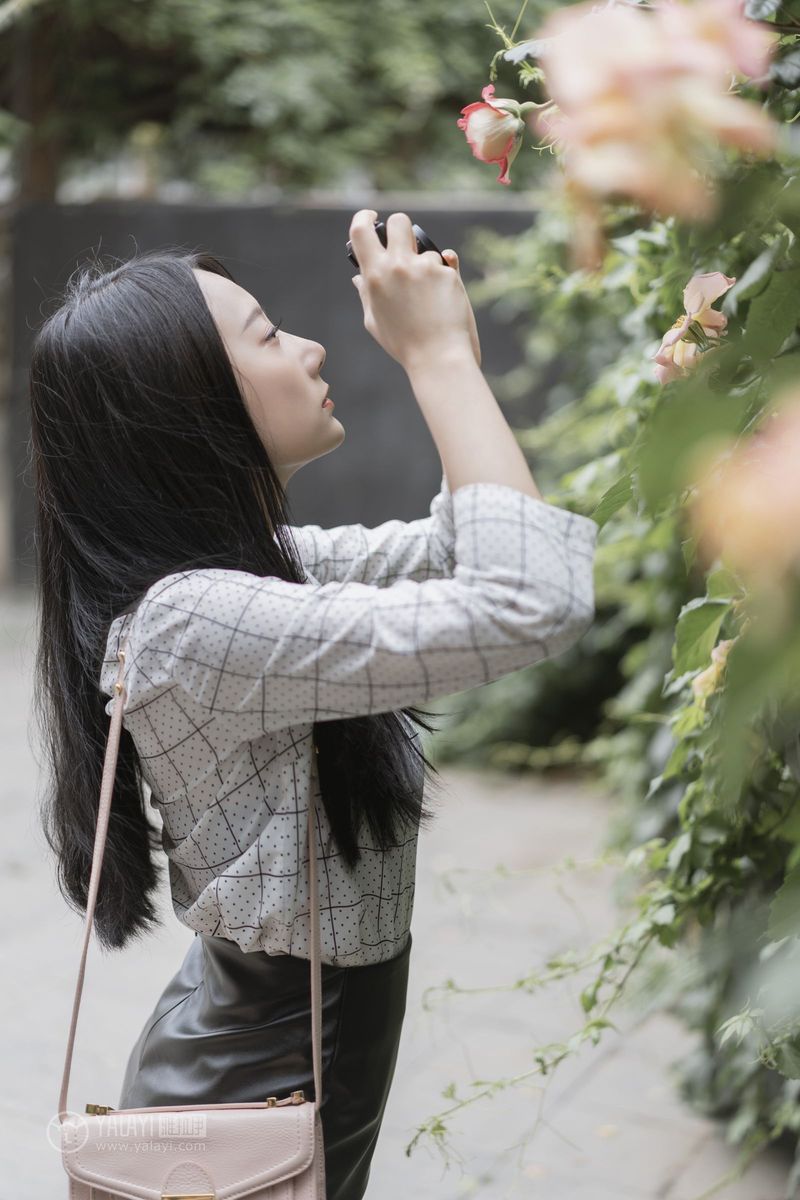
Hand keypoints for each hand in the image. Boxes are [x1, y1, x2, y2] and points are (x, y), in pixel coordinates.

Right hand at [350, 210, 478, 372]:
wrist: (438, 358)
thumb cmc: (404, 344)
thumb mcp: (375, 321)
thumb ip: (366, 294)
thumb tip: (358, 277)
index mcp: (374, 276)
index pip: (360, 230)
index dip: (364, 217)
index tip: (372, 217)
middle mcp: (398, 265)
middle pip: (399, 222)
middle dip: (401, 229)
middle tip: (404, 246)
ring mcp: (425, 267)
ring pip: (425, 248)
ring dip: (425, 263)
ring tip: (428, 296)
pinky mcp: (447, 273)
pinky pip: (446, 262)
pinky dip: (444, 276)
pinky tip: (443, 299)